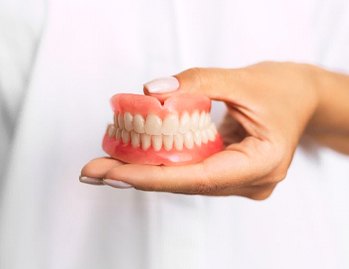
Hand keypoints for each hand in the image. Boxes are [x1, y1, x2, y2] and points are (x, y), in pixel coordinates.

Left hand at [80, 62, 324, 198]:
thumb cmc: (282, 89)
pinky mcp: (230, 174)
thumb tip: (151, 91)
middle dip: (138, 176)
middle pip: (186, 184)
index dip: (153, 177)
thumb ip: (197, 82)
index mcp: (262, 164)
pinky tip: (135, 158)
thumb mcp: (242, 79)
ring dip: (146, 171)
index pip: (199, 179)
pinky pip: (192, 172)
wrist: (302, 98)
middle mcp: (250, 181)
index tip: (112, 174)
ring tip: (105, 163)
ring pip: (186, 181)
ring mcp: (241, 181)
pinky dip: (163, 164)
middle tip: (94, 169)